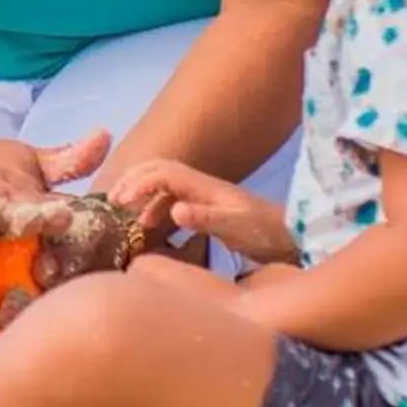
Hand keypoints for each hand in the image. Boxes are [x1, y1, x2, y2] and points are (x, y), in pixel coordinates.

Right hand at [111, 157, 300, 267]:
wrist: (292, 236)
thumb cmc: (264, 231)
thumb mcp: (235, 227)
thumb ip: (204, 218)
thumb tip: (172, 211)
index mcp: (203, 185)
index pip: (161, 173)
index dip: (138, 183)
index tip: (120, 202)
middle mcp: (200, 185)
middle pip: (157, 170)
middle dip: (133, 181)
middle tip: (114, 201)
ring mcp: (203, 196)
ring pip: (163, 185)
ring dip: (143, 196)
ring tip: (131, 219)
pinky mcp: (207, 209)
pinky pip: (172, 200)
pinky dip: (156, 209)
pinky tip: (153, 228)